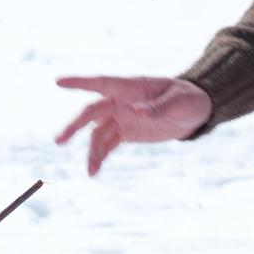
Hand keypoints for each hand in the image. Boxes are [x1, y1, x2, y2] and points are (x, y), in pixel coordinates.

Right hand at [54, 75, 209, 175]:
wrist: (195, 112)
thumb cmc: (187, 98)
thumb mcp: (178, 101)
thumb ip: (157, 107)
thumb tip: (137, 111)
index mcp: (130, 88)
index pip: (101, 83)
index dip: (79, 82)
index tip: (59, 82)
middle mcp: (120, 102)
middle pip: (91, 112)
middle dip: (75, 126)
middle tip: (60, 139)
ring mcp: (120, 118)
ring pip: (97, 134)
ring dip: (91, 151)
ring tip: (90, 170)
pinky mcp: (125, 133)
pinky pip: (107, 145)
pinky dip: (100, 157)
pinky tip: (94, 171)